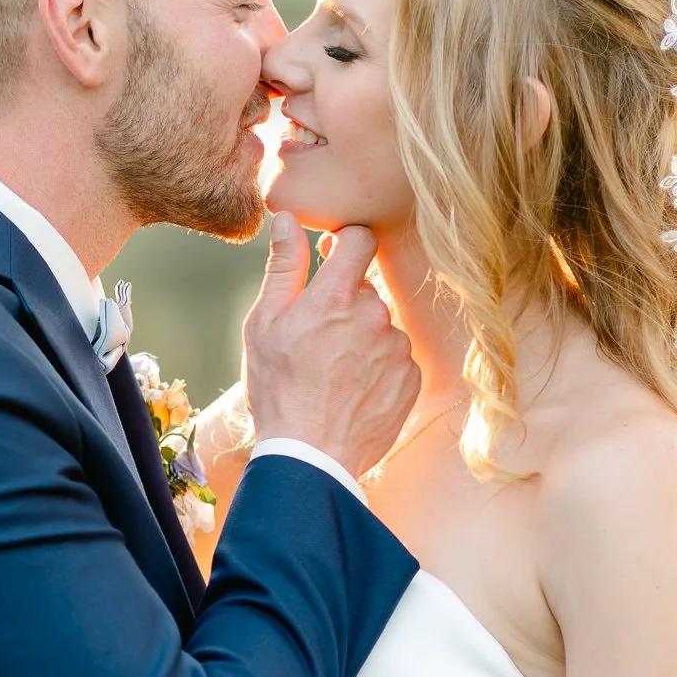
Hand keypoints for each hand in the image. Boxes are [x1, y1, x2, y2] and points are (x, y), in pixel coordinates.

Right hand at [240, 215, 419, 477]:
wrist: (309, 457)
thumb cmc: (278, 389)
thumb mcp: (264, 324)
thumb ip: (284, 266)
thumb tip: (288, 219)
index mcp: (335, 297)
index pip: (361, 238)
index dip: (346, 242)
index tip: (333, 254)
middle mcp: (374, 317)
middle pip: (368, 288)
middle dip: (346, 301)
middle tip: (318, 337)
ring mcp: (397, 349)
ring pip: (381, 324)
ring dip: (362, 336)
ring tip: (333, 371)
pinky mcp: (411, 378)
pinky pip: (396, 356)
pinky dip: (378, 365)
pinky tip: (352, 388)